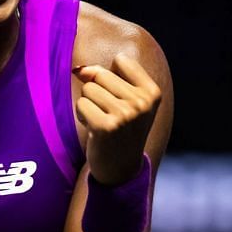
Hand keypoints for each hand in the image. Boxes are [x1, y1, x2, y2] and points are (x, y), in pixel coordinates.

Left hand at [74, 54, 161, 185]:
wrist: (121, 170)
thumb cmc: (120, 129)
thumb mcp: (125, 99)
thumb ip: (105, 76)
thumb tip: (79, 70)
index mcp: (153, 92)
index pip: (121, 61)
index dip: (112, 77)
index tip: (120, 98)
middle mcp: (142, 103)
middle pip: (101, 74)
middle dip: (97, 91)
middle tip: (108, 113)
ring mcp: (125, 115)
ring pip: (89, 89)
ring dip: (89, 104)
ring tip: (101, 121)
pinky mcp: (106, 127)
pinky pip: (82, 104)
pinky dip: (82, 116)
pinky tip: (94, 129)